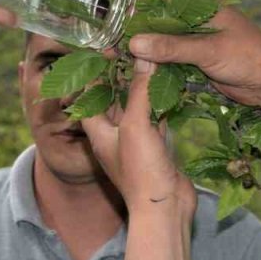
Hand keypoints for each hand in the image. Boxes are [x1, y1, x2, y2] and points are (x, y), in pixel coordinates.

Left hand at [80, 60, 195, 219]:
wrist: (165, 209)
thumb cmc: (141, 171)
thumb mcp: (136, 126)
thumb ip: (139, 91)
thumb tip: (142, 56)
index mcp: (98, 131)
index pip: (89, 95)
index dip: (94, 72)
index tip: (107, 50)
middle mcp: (113, 135)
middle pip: (113, 99)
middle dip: (122, 76)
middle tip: (134, 50)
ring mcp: (135, 142)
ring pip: (136, 107)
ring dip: (143, 87)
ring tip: (152, 60)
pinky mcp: (155, 147)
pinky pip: (155, 119)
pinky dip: (160, 103)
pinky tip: (171, 86)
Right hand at [128, 0, 260, 109]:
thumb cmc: (249, 58)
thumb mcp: (209, 51)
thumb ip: (172, 47)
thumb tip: (134, 43)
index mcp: (203, 4)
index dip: (141, 4)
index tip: (123, 23)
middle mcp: (196, 19)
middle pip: (159, 19)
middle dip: (138, 31)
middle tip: (117, 48)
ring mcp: (196, 40)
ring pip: (162, 41)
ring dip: (145, 51)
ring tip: (124, 63)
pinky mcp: (197, 60)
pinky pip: (170, 59)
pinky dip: (157, 65)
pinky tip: (142, 74)